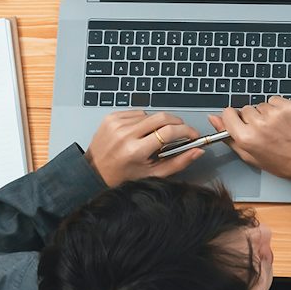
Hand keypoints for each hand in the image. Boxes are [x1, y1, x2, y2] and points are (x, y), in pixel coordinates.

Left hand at [84, 109, 206, 186]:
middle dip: (177, 122)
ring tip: (151, 138)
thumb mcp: (152, 174)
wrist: (93, 172)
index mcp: (136, 151)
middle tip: (180, 131)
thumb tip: (197, 151)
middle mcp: (125, 134)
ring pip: (150, 115)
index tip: (193, 134)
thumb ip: (177, 163)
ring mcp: (117, 123)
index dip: (186, 131)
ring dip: (157, 124)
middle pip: (162, 117)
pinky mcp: (111, 117)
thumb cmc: (122, 177)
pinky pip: (136, 113)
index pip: (169, 132)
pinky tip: (138, 133)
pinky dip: (142, 121)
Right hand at [208, 97, 290, 182]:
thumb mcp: (250, 156)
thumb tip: (214, 119)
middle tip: (264, 132)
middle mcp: (259, 124)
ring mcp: (275, 114)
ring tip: (276, 128)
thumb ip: (229, 137)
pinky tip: (283, 121)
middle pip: (245, 109)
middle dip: (252, 118)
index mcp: (247, 138)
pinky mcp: (289, 106)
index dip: (233, 118)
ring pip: (260, 105)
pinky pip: (274, 100)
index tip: (240, 122)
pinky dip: (277, 108)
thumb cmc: (281, 163)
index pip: (228, 114)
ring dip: (266, 114)